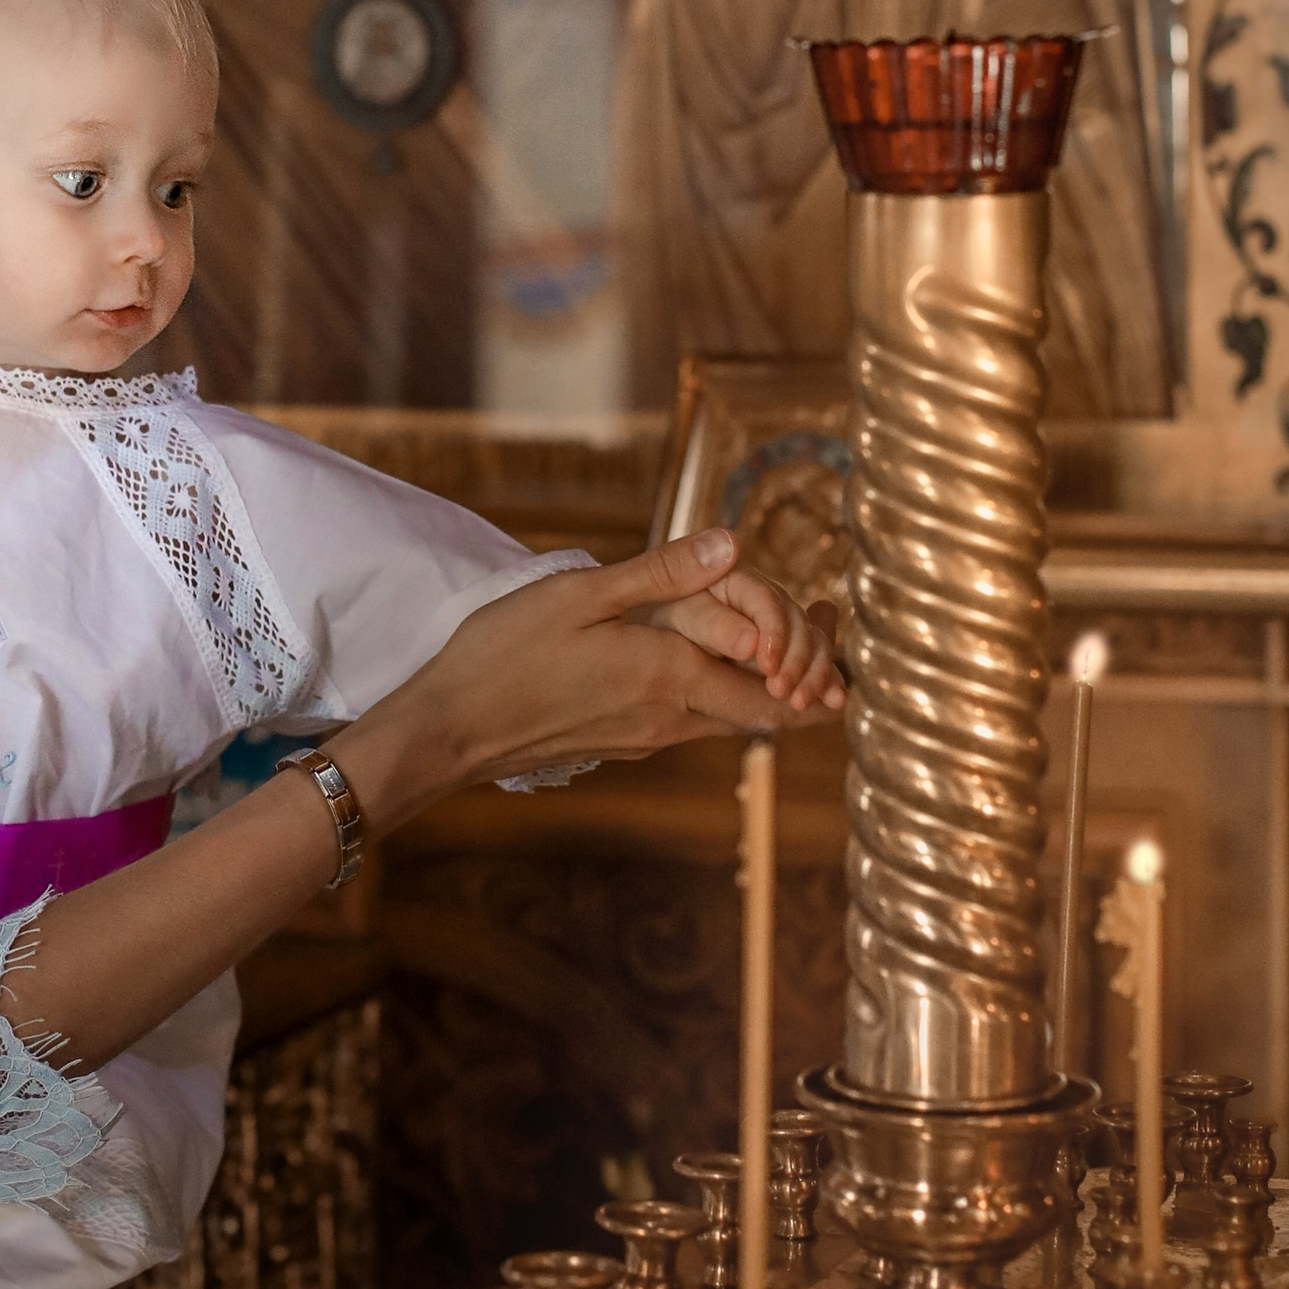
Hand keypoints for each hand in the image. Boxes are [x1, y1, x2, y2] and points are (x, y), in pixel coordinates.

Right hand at [344, 531, 843, 834]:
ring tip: (780, 643)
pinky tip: (705, 659)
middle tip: (826, 631)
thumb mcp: (579, 595)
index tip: (836, 625)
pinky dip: (719, 693)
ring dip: (763, 687)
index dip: (817, 668)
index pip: (773, 689)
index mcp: (668, 675)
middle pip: (764, 714)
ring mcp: (645, 739)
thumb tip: (732, 545)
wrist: (452, 729)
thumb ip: (659, 573)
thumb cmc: (506, 654)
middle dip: (804, 680)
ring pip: (727, 719)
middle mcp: (669, 718)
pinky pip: (690, 721)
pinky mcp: (620, 743)